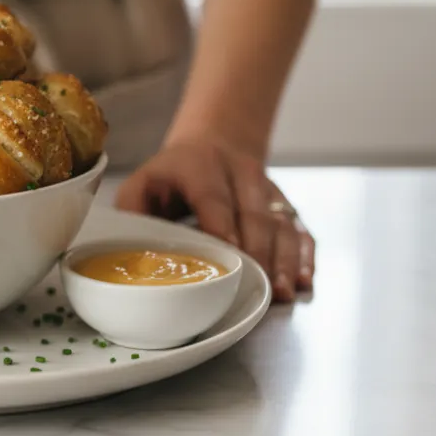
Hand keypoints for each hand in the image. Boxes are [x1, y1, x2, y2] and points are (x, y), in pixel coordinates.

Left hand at [115, 135, 314, 301]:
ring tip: (282, 292)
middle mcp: (240, 174)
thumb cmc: (172, 176)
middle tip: (257, 287)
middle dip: (258, 252)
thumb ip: (132, 212)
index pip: (213, 196)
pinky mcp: (284, 204)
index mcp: (199, 165)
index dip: (222, 224)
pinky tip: (304, 280)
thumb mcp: (142, 183)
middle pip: (255, 214)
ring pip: (281, 224)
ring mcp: (267, 189)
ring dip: (284, 259)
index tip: (228, 251)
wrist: (213, 143)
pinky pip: (300, 229)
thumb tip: (130, 249)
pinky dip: (305, 256)